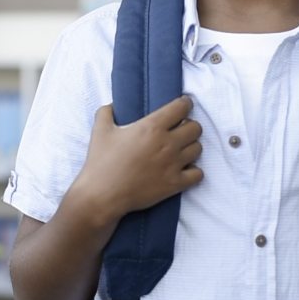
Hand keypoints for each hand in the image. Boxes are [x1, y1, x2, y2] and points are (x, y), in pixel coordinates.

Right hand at [71, 95, 203, 223]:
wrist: (103, 195)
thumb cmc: (101, 162)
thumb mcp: (100, 131)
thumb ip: (106, 112)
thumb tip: (113, 105)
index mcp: (152, 126)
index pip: (181, 107)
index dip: (185, 103)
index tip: (183, 105)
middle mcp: (168, 143)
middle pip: (196, 127)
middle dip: (189, 126)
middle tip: (179, 130)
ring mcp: (174, 164)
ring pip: (198, 148)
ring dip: (191, 147)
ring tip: (181, 149)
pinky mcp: (175, 184)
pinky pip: (198, 174)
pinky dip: (194, 171)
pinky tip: (184, 170)